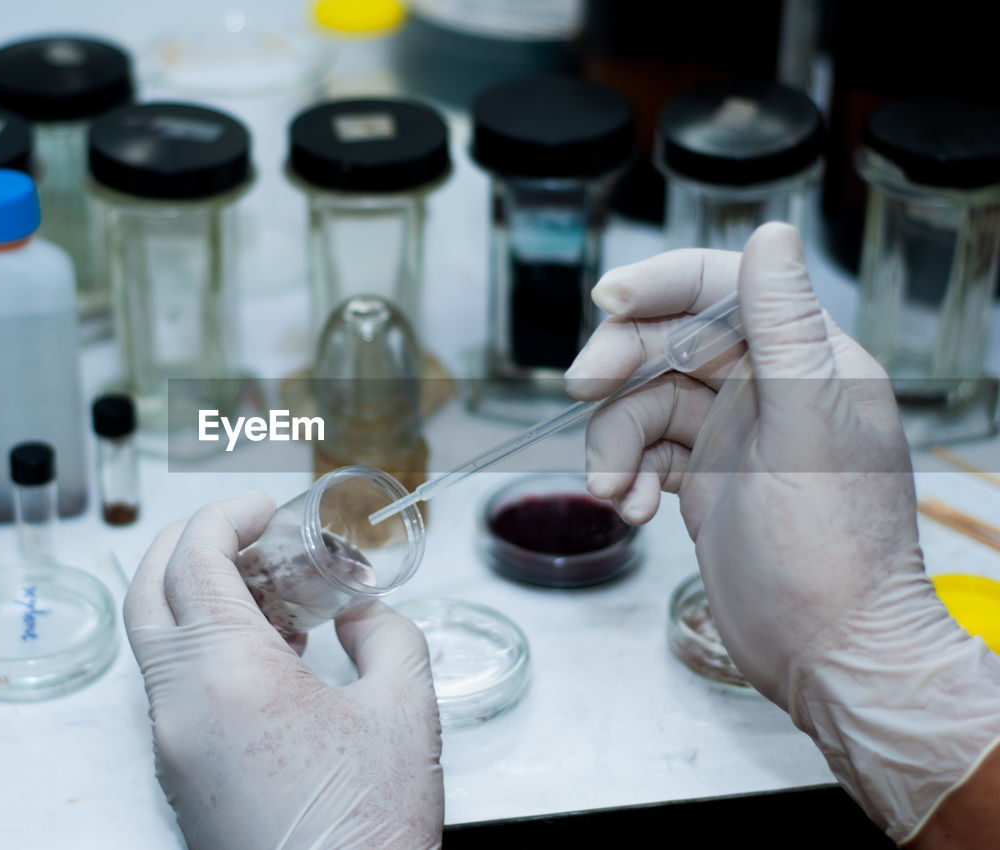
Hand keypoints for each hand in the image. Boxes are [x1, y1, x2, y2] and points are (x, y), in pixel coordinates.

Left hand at [124, 492, 443, 849]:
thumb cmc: (369, 829)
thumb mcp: (405, 712)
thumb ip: (387, 637)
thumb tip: (362, 614)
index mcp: (228, 674)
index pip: (194, 559)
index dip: (226, 515)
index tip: (264, 508)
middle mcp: (180, 705)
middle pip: (147, 591)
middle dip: (186, 542)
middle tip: (241, 529)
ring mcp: (170, 744)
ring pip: (156, 641)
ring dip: (195, 596)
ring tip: (271, 592)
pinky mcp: (179, 776)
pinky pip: (174, 686)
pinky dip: (203, 647)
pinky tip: (269, 654)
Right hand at [565, 222, 999, 843]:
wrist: (829, 653)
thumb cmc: (832, 549)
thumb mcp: (808, 425)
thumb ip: (786, 327)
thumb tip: (774, 233)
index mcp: (805, 360)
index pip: (723, 288)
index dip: (660, 285)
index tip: (606, 303)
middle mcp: (766, 389)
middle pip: (667, 344)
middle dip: (620, 367)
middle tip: (583, 389)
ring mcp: (731, 437)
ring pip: (644, 403)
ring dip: (614, 439)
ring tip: (612, 487)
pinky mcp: (703, 480)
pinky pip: (643, 452)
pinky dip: (622, 474)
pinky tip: (627, 508)